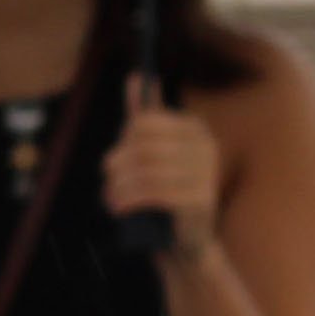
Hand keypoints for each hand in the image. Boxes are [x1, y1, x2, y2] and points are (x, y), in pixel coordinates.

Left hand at [104, 74, 222, 253]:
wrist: (184, 239)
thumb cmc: (163, 188)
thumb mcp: (153, 149)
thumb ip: (144, 116)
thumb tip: (136, 76)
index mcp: (194, 129)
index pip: (144, 123)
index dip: (122, 141)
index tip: (116, 159)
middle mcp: (206, 147)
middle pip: (142, 147)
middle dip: (116, 165)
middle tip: (109, 181)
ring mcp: (206, 174)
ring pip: (144, 171)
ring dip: (118, 186)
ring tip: (110, 197)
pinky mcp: (200, 201)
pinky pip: (154, 193)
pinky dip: (128, 199)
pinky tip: (118, 207)